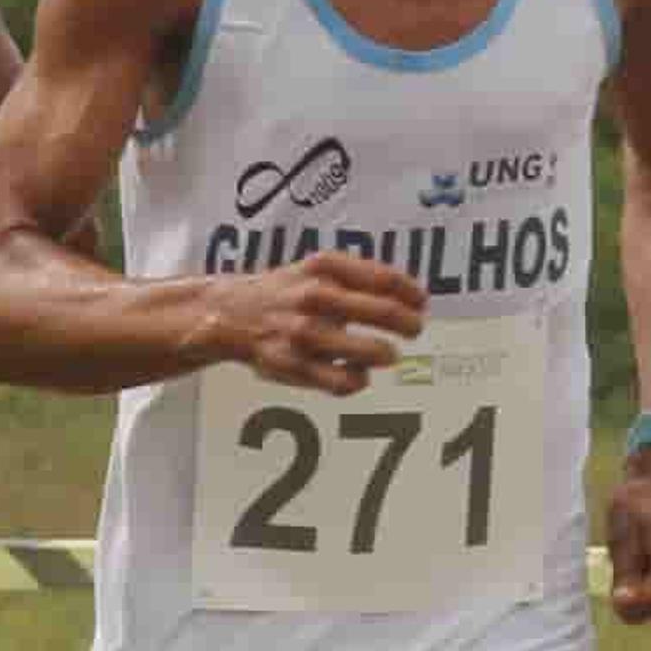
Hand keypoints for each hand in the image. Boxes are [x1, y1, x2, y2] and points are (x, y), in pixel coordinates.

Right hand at [204, 252, 428, 395]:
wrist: (230, 313)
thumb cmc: (286, 292)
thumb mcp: (318, 269)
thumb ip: (359, 277)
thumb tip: (411, 295)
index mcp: (325, 268)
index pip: (385, 279)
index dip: (411, 294)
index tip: (421, 303)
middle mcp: (316, 297)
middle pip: (384, 312)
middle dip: (409, 324)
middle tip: (414, 329)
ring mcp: (306, 333)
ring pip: (369, 352)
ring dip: (387, 353)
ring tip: (388, 354)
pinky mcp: (295, 365)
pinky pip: (344, 382)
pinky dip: (359, 380)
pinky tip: (358, 374)